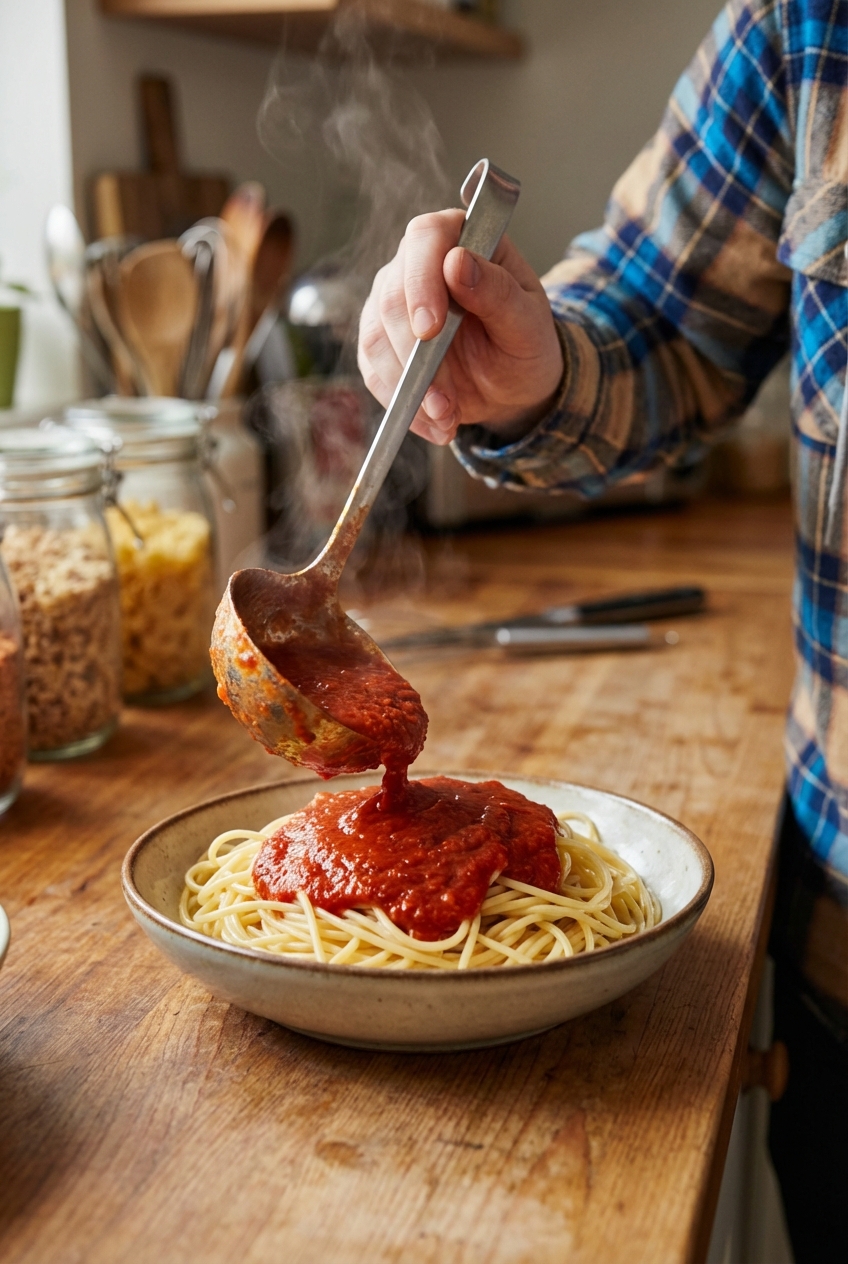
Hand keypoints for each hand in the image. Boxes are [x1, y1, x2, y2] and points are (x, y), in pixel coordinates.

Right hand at [357, 209, 563, 445]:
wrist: (512, 385)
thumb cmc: (525, 342)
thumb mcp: (528, 322)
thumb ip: (498, 291)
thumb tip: (457, 262)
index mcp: (460, 239)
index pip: (425, 238)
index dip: (421, 281)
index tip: (430, 330)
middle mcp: (418, 264)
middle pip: (392, 294)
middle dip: (416, 355)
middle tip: (444, 397)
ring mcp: (392, 303)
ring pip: (377, 337)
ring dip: (409, 387)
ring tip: (448, 416)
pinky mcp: (380, 342)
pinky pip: (374, 372)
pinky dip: (402, 404)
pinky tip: (434, 422)